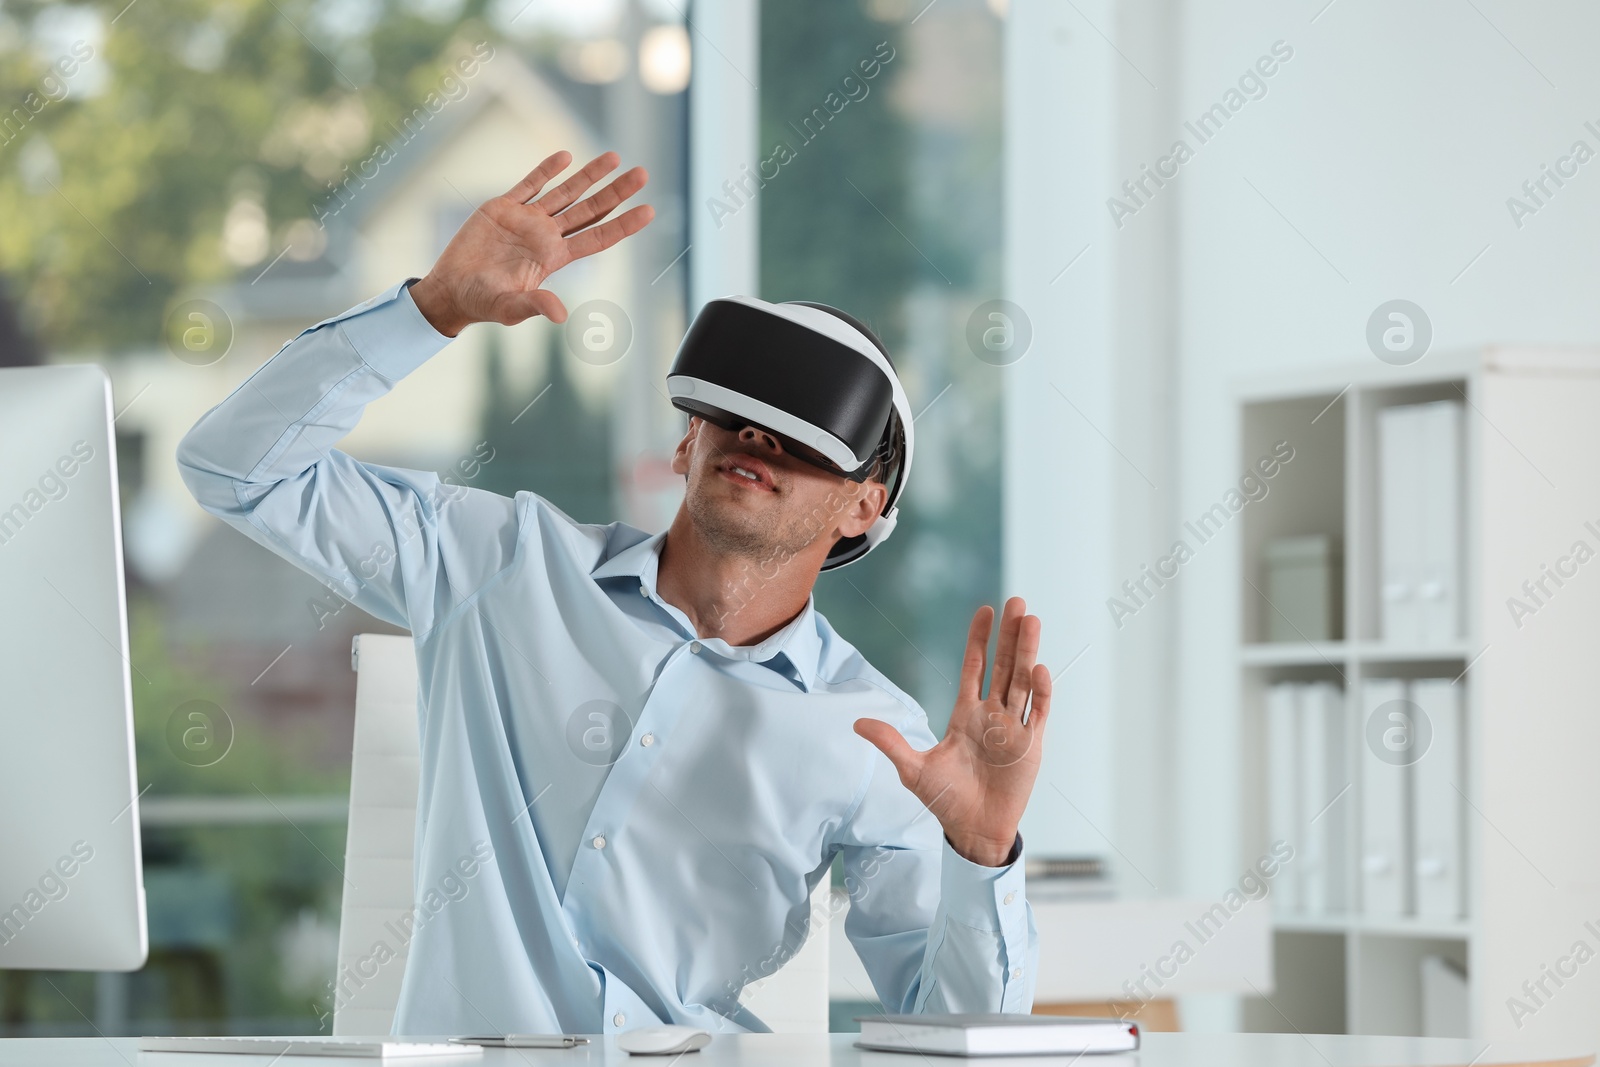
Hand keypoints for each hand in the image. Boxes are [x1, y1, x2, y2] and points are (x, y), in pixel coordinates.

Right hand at [410, 149, 653, 335]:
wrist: (452, 289)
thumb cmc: (483, 303)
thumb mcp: (511, 309)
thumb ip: (536, 305)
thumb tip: (561, 315)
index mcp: (554, 258)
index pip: (598, 238)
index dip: (623, 225)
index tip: (649, 211)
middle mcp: (546, 236)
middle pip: (590, 210)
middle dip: (616, 192)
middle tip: (643, 174)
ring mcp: (527, 220)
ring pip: (566, 192)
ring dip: (590, 175)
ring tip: (615, 157)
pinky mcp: (503, 208)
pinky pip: (529, 184)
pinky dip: (546, 170)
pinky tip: (565, 156)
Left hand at [854, 597, 1051, 866]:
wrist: (974, 831)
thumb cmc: (945, 800)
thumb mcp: (913, 770)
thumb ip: (891, 743)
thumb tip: (857, 722)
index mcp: (965, 714)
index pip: (974, 667)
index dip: (979, 639)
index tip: (985, 610)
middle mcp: (992, 715)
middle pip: (1003, 666)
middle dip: (1010, 635)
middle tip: (1017, 602)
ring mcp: (1014, 728)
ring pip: (1023, 681)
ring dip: (1027, 651)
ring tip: (1032, 621)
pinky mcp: (1031, 746)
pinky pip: (1038, 712)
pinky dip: (1040, 691)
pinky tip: (1038, 667)